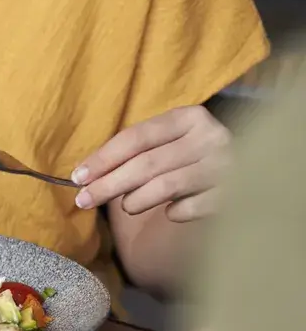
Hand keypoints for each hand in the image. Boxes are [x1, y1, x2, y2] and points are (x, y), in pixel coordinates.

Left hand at [72, 106, 230, 221]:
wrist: (252, 178)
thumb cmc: (191, 162)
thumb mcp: (166, 147)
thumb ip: (133, 154)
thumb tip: (83, 176)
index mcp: (190, 117)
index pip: (136, 137)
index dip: (103, 158)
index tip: (77, 178)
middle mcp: (212, 136)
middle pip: (146, 163)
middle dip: (108, 184)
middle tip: (83, 201)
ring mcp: (227, 165)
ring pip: (165, 186)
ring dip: (135, 201)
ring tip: (127, 207)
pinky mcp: (235, 194)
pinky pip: (189, 208)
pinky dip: (173, 213)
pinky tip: (171, 212)